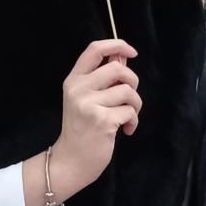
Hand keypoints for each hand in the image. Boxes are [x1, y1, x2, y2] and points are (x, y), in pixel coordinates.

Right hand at [22, 40, 141, 205]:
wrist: (70, 161)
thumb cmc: (82, 129)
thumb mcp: (85, 99)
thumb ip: (103, 79)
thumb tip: (123, 56)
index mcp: (73, 80)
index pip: (94, 49)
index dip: (117, 44)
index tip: (131, 52)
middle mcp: (78, 89)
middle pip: (118, 68)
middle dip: (132, 81)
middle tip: (129, 98)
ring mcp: (89, 104)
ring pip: (128, 91)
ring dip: (135, 105)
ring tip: (127, 118)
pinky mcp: (102, 120)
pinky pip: (130, 111)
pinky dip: (133, 121)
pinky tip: (126, 130)